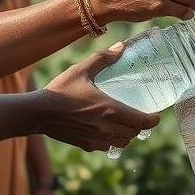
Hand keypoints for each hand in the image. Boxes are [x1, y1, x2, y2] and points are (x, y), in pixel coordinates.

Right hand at [38, 43, 159, 150]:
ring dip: (127, 135)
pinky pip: (106, 147)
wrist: (38, 113)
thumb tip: (121, 46)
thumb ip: (103, 58)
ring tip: (124, 124)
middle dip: (140, 126)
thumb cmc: (60, 90)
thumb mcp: (82, 70)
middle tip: (138, 116)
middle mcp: (107, 127)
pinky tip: (105, 131)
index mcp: (110, 109)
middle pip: (134, 134)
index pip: (142, 121)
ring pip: (122, 143)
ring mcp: (97, 139)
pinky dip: (111, 141)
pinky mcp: (86, 145)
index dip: (153, 120)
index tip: (156, 116)